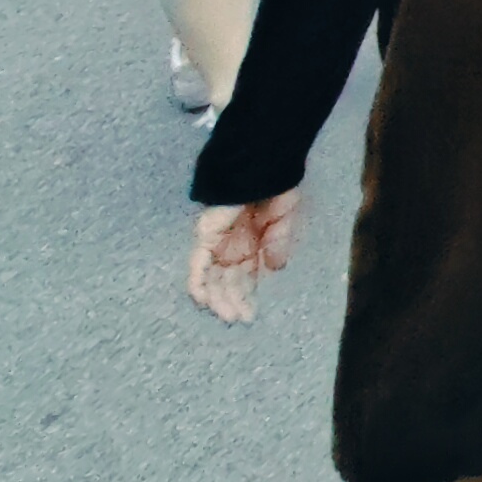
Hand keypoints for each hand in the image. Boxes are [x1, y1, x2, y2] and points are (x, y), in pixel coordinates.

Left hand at [187, 191, 303, 323]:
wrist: (261, 163)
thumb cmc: (275, 184)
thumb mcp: (284, 217)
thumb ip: (279, 242)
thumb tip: (276, 268)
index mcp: (250, 240)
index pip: (244, 274)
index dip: (246, 294)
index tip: (251, 314)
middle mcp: (231, 245)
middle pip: (226, 280)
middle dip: (233, 301)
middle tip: (241, 319)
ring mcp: (216, 241)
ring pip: (211, 277)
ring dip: (218, 298)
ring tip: (228, 316)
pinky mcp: (205, 235)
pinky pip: (197, 265)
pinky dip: (198, 283)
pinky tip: (204, 302)